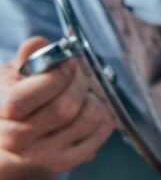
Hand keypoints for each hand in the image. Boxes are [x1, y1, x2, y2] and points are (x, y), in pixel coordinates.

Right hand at [0, 37, 116, 174]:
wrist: (16, 135)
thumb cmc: (19, 97)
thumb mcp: (16, 73)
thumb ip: (29, 57)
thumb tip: (38, 44)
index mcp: (2, 111)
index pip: (32, 96)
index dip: (58, 75)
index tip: (66, 64)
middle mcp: (16, 140)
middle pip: (66, 107)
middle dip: (80, 82)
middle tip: (79, 73)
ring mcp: (42, 154)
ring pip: (89, 117)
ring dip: (95, 97)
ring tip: (84, 90)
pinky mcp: (66, 161)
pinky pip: (102, 131)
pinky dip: (105, 113)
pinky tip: (91, 106)